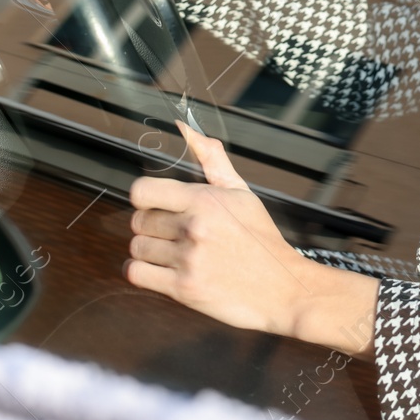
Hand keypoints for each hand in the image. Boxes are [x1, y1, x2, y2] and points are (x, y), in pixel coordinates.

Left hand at [125, 122, 378, 356]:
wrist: (282, 288)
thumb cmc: (262, 240)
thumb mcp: (242, 194)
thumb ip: (212, 161)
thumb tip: (188, 131)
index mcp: (205, 200)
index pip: (143, 191)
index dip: (144, 198)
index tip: (153, 204)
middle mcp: (194, 228)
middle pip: (139, 221)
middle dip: (151, 225)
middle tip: (170, 232)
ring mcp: (188, 260)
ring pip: (137, 247)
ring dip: (148, 250)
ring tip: (169, 252)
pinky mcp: (184, 289)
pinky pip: (136, 274)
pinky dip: (142, 272)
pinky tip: (158, 270)